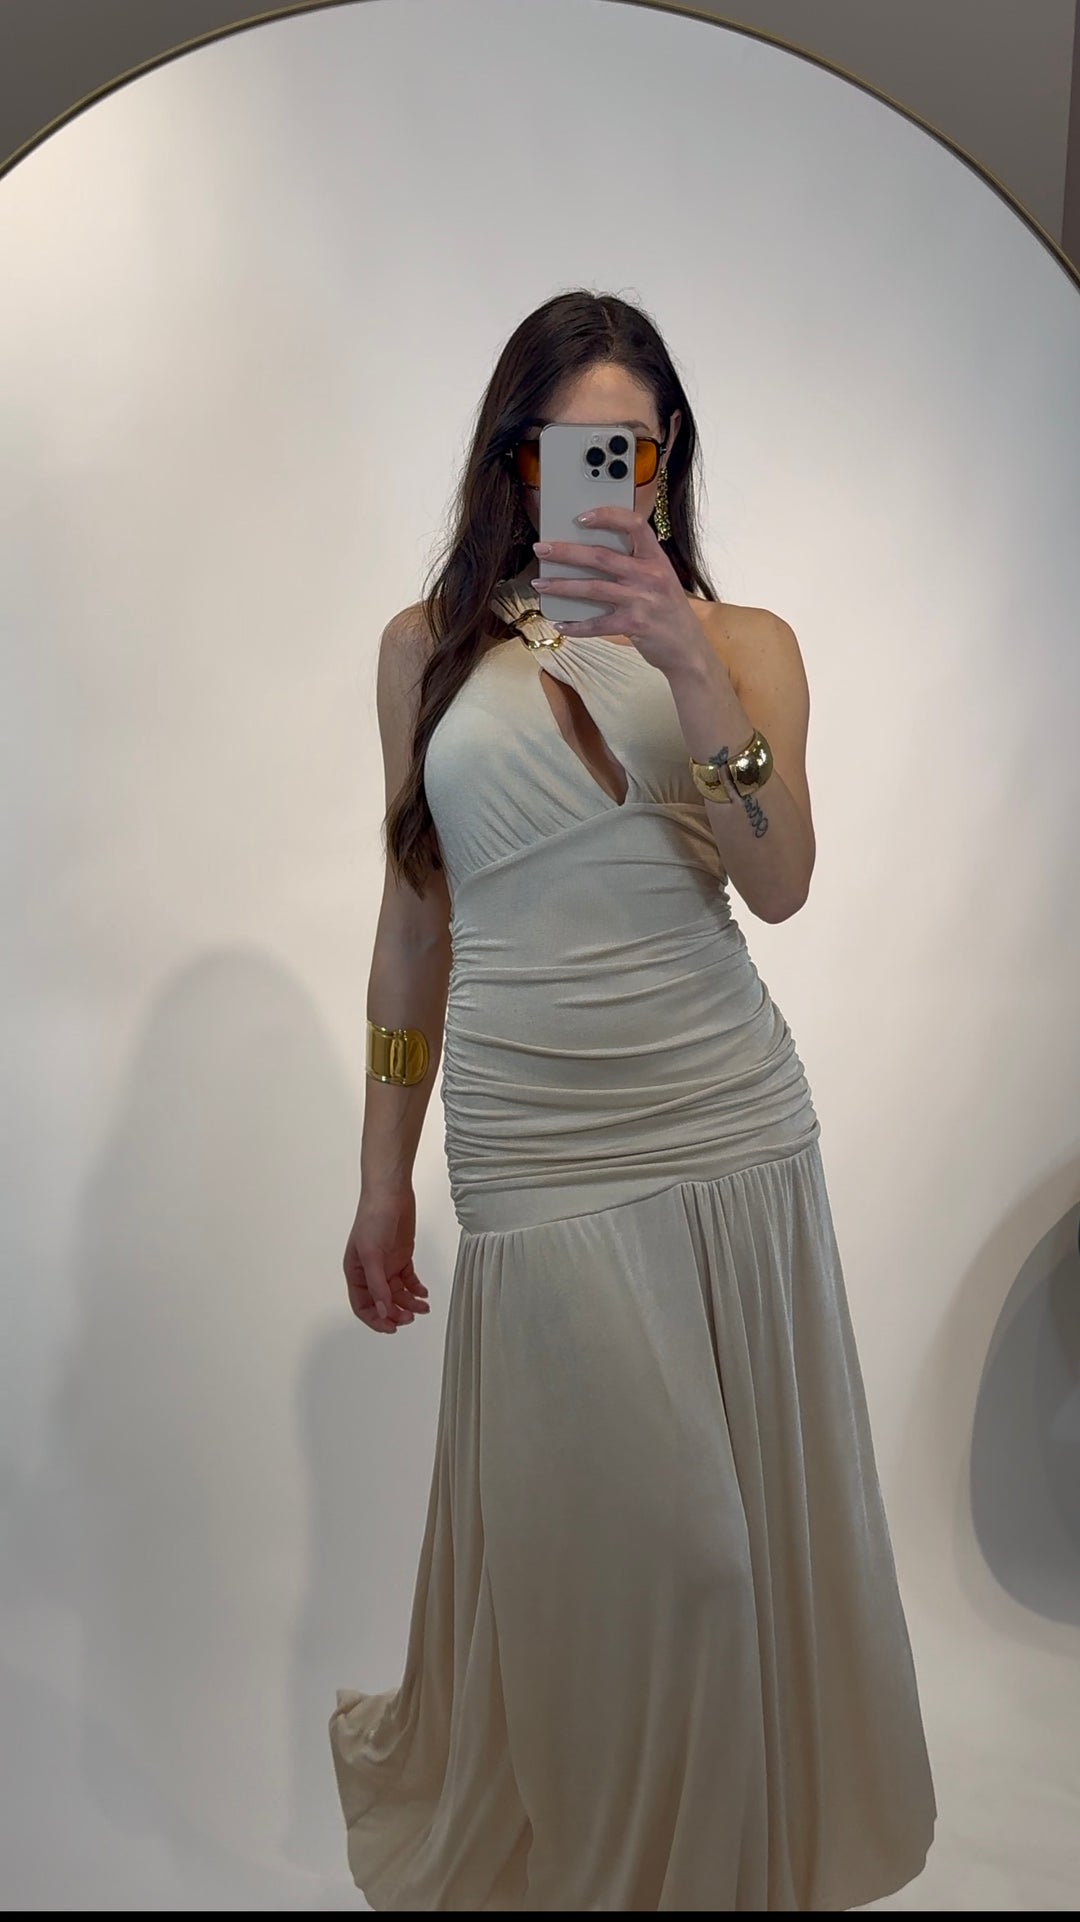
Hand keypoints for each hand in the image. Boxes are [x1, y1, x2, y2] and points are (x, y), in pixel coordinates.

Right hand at [343, 1185, 430, 1334]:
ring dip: (409, 1303)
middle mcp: (370, 1271)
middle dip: (395, 1313)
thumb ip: (377, 1284)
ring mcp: (387, 1264)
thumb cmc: (373, 1219)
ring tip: (423, 1308)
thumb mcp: (372, 1254)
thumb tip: (382, 1310)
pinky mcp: (402, 1256)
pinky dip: (416, 1289)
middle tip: (409, 1318)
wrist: (390, 1193)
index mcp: (356, 1272)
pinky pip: (409, 1280)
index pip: (362, 1305)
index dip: (375, 1319)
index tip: (391, 1328)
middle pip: (382, 1302)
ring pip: (397, 1293)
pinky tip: (424, 1294)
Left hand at [531, 506, 709, 677]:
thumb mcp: (660, 578)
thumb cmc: (668, 610)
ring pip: (593, 588)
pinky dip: (576, 625)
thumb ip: (635, 564)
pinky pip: (597, 624)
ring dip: (562, 585)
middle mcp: (649, 575)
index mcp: (656, 558)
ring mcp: (642, 600)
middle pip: (601, 556)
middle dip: (566, 552)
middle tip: (541, 549)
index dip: (607, 516)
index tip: (581, 517)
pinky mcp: (634, 624)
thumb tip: (589, 554)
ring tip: (540, 583)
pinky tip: (560, 624)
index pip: (634, 524)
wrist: (688, 647)